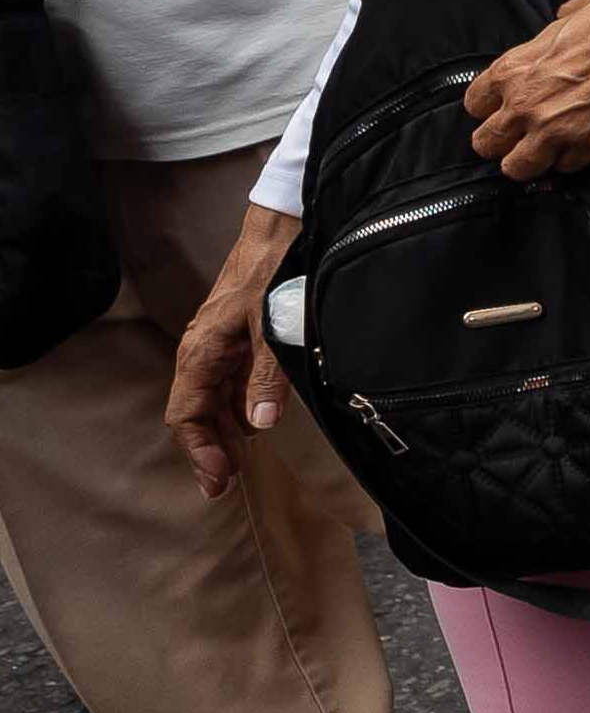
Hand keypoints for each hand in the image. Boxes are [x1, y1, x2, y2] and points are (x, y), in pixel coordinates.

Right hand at [162, 211, 298, 495]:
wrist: (280, 228)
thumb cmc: (272, 271)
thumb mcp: (274, 327)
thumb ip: (267, 377)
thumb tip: (259, 424)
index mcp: (201, 352)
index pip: (185, 414)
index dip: (200, 449)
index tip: (219, 478)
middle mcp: (203, 352)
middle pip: (195, 412)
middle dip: (207, 448)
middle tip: (224, 483)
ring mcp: (220, 346)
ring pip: (212, 399)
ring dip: (221, 431)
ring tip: (237, 463)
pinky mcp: (239, 339)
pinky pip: (230, 381)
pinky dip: (236, 406)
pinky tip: (253, 422)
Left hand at [461, 0, 589, 177]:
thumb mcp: (568, 17)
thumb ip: (547, 39)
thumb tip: (555, 33)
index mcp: (514, 69)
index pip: (474, 105)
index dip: (489, 106)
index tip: (504, 105)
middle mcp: (526, 104)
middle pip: (485, 144)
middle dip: (499, 141)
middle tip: (519, 134)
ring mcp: (557, 129)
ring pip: (517, 168)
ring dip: (528, 160)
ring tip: (542, 150)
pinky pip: (564, 168)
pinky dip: (569, 159)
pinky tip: (579, 143)